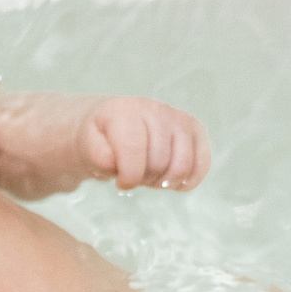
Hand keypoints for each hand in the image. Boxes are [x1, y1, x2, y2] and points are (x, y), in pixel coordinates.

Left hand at [82, 97, 210, 191]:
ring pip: (183, 166)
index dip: (128, 176)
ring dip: (164, 181)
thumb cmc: (101, 140)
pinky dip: (187, 181)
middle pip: (159, 162)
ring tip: (150, 175)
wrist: (115, 124)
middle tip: (135, 175)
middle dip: (145, 178)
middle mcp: (156, 109)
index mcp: (126, 111)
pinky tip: (170, 180)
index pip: (134, 149)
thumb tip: (114, 162)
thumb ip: (97, 156)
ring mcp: (178, 118)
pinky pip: (202, 164)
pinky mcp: (195, 129)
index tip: (120, 182)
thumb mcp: (88, 148)